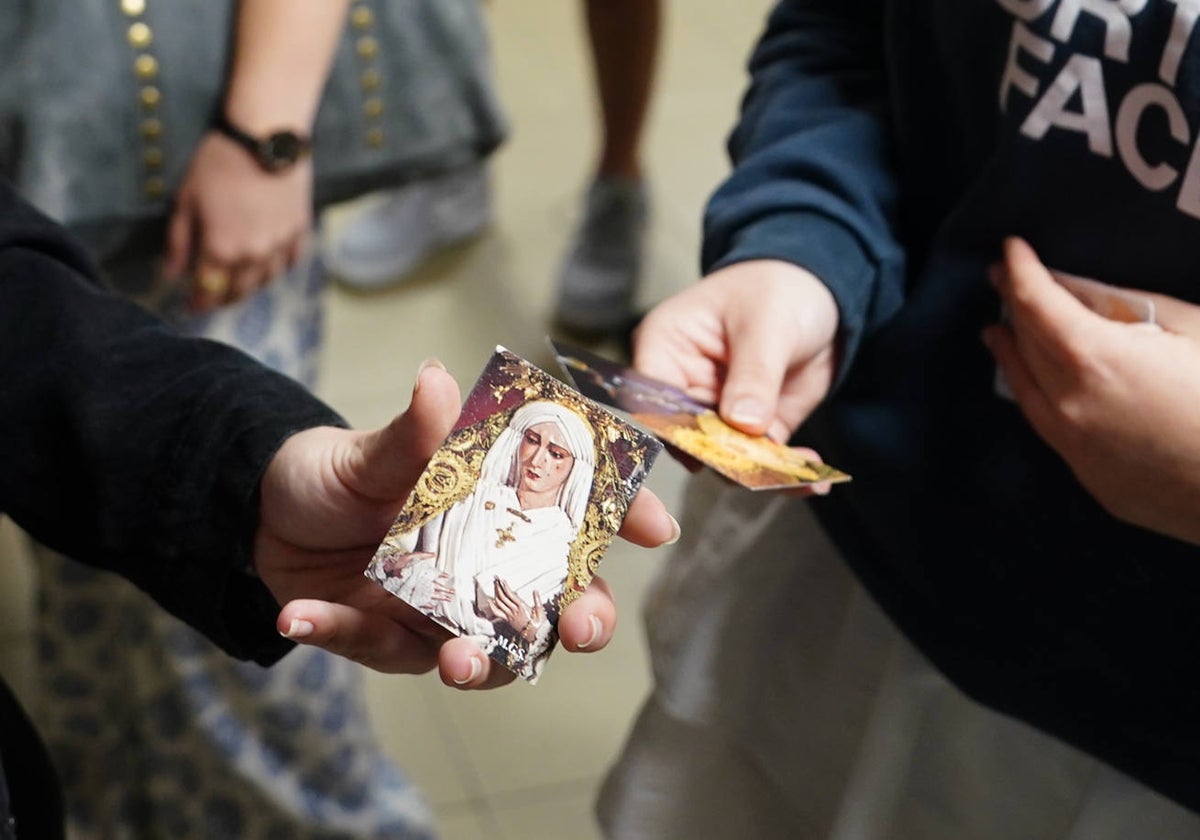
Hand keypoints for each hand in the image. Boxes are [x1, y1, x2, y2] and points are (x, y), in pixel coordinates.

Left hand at [163, 132, 312, 313]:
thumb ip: (178, 241)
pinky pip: (290, 262)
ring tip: (237, 283)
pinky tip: (268, 265)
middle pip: (238, 292)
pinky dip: (277, 268)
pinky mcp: (300, 231)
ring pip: (265, 281)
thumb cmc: (219, 162)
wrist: (267, 136)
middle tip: (211, 298)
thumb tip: (171, 274)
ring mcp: (281, 245)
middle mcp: (254, 255)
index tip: (188, 308)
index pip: (208, 291)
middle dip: (222, 299)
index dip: (197, 304)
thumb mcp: (187, 199)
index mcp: (222, 249)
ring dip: (249, 287)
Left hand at [254, 362, 680, 688]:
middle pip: (556, 603)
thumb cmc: (337, 473)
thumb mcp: (371, 449)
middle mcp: (484, 566)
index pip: (578, 515)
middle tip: (581, 628)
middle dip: (583, 621)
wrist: (262, 516)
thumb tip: (436, 379)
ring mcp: (440, 610)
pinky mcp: (385, 638)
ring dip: (477, 662)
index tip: (657, 527)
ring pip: (486, 652)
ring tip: (453, 661)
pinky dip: (338, 635)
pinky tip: (300, 617)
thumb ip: (414, 431)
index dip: (626, 520)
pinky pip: (374, 648)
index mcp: (499, 509)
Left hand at [490, 579, 545, 641]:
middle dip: (499, 587)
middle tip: (496, 579)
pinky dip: (493, 607)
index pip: (511, 595)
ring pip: (500, 603)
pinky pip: (498, 613)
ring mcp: (510, 616)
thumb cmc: (539, 624)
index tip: (502, 580)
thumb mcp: (540, 611)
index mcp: (522, 607)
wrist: (536, 636)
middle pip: (503, 597)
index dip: (505, 587)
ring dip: (496, 594)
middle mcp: (514, 611)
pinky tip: (490, 602)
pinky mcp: (508, 620)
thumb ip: (537, 600)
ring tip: (494, 586)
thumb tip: (535, 591)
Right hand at [633, 259, 839, 492]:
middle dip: (725, 459)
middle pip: (688, 438)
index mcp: (666, 348)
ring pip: (725, 457)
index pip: (651, 400)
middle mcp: (684, 386)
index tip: (710, 450)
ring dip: (761, 472)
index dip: (676, 429)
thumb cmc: (777, 287)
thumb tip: (742, 423)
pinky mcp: (753, 428)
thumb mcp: (767, 323)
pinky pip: (761, 459)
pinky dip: (786, 472)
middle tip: (761, 471)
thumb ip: (753, 374)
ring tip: (799, 478)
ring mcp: (718, 411)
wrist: (819, 291)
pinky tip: (812, 478)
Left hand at [985, 237, 1199, 545]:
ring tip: (996, 331)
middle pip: (1027, 342)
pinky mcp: (1089, 476)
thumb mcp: (1192, 330)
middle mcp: (1069, 403)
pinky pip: (1046, 425)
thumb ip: (1130, 308)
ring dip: (1009, 354)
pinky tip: (1033, 386)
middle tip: (1003, 279)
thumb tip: (1086, 295)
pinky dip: (1033, 395)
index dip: (1021, 271)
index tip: (1012, 250)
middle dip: (1014, 305)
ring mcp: (1075, 445)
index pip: (1037, 303)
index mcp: (1095, 359)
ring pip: (1026, 388)